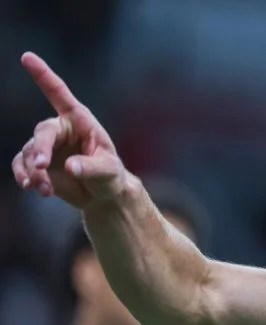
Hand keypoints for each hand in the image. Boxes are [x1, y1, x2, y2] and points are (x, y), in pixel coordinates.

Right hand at [11, 52, 128, 208]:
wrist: (103, 195)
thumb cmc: (111, 176)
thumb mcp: (108, 171)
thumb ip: (90, 167)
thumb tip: (70, 167)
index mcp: (80, 121)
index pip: (59, 94)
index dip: (43, 75)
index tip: (27, 57)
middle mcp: (60, 129)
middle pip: (42, 133)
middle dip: (40, 150)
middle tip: (41, 167)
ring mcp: (47, 146)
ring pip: (30, 152)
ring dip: (34, 171)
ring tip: (45, 189)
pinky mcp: (38, 163)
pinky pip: (22, 165)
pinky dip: (24, 175)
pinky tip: (31, 188)